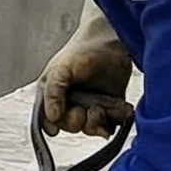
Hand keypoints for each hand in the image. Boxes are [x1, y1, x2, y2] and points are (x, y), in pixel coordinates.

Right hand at [42, 1, 133, 134]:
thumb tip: (53, 117)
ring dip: (98, 122)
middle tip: (89, 109)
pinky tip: (121, 108)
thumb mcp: (61, 70)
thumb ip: (53, 92)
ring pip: (91, 128)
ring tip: (103, 108)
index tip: (72, 114)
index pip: (50, 120)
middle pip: (71, 126)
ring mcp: (90, 106)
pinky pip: (111, 124)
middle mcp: (70, 103)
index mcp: (53, 96)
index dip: (59, 123)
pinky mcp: (110, 107)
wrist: (113, 42)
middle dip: (80, 121)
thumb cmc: (82, 51)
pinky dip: (116, 120)